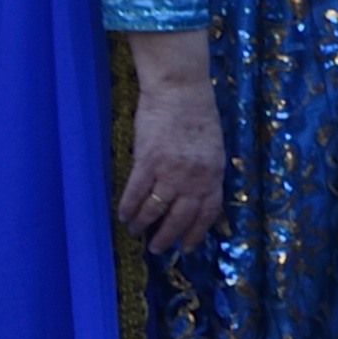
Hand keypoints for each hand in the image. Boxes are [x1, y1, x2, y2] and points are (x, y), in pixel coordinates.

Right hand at [117, 34, 224, 258]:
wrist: (180, 90)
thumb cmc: (197, 116)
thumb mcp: (212, 149)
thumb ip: (205, 173)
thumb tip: (193, 196)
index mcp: (214, 174)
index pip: (208, 212)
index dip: (196, 232)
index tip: (187, 247)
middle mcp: (195, 178)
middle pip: (180, 217)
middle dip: (167, 236)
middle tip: (157, 248)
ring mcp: (171, 171)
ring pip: (155, 209)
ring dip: (143, 224)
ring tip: (135, 232)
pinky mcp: (148, 162)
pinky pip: (135, 193)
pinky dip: (127, 207)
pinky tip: (122, 216)